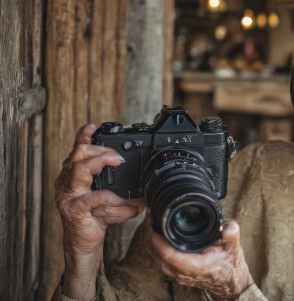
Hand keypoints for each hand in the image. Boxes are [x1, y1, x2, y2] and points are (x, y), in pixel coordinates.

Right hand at [55, 124, 144, 299]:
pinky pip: (92, 199)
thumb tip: (149, 180)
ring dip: (100, 163)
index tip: (93, 126)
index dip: (83, 136)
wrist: (85, 243)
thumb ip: (123, 186)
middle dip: (99, 150)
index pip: (76, 150)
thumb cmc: (96, 217)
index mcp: (74, 175)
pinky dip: (112, 200)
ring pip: (79, 171)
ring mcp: (69, 196)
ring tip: (117, 162)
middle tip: (118, 156)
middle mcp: (67, 182)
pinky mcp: (74, 212)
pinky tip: (126, 204)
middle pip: (77, 155)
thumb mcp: (110, 196)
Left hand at [152, 219, 253, 299]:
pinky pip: (165, 264)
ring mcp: (180, 277)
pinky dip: (164, 254)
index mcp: (195, 266)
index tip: (157, 228)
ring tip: (164, 234)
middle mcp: (184, 274)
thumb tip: (224, 223)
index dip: (159, 241)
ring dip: (160, 248)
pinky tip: (169, 245)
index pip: (168, 255)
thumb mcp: (233, 246)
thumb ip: (231, 232)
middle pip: (161, 257)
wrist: (230, 282)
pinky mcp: (179, 277)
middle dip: (158, 241)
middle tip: (160, 226)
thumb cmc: (230, 265)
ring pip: (161, 261)